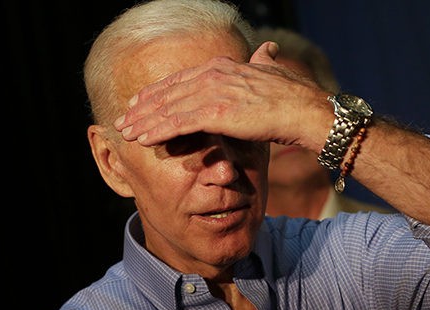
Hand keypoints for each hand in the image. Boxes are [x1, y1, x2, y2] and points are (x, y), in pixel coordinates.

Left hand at [114, 41, 330, 152]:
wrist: (306, 110)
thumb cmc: (293, 96)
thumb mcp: (272, 72)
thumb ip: (262, 63)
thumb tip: (266, 50)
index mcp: (222, 66)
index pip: (180, 79)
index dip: (157, 92)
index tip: (140, 104)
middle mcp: (213, 75)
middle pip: (168, 93)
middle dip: (143, 109)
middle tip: (123, 121)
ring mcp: (213, 93)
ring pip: (168, 109)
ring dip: (144, 122)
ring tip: (126, 133)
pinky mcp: (216, 113)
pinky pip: (179, 123)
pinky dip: (158, 131)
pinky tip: (144, 139)